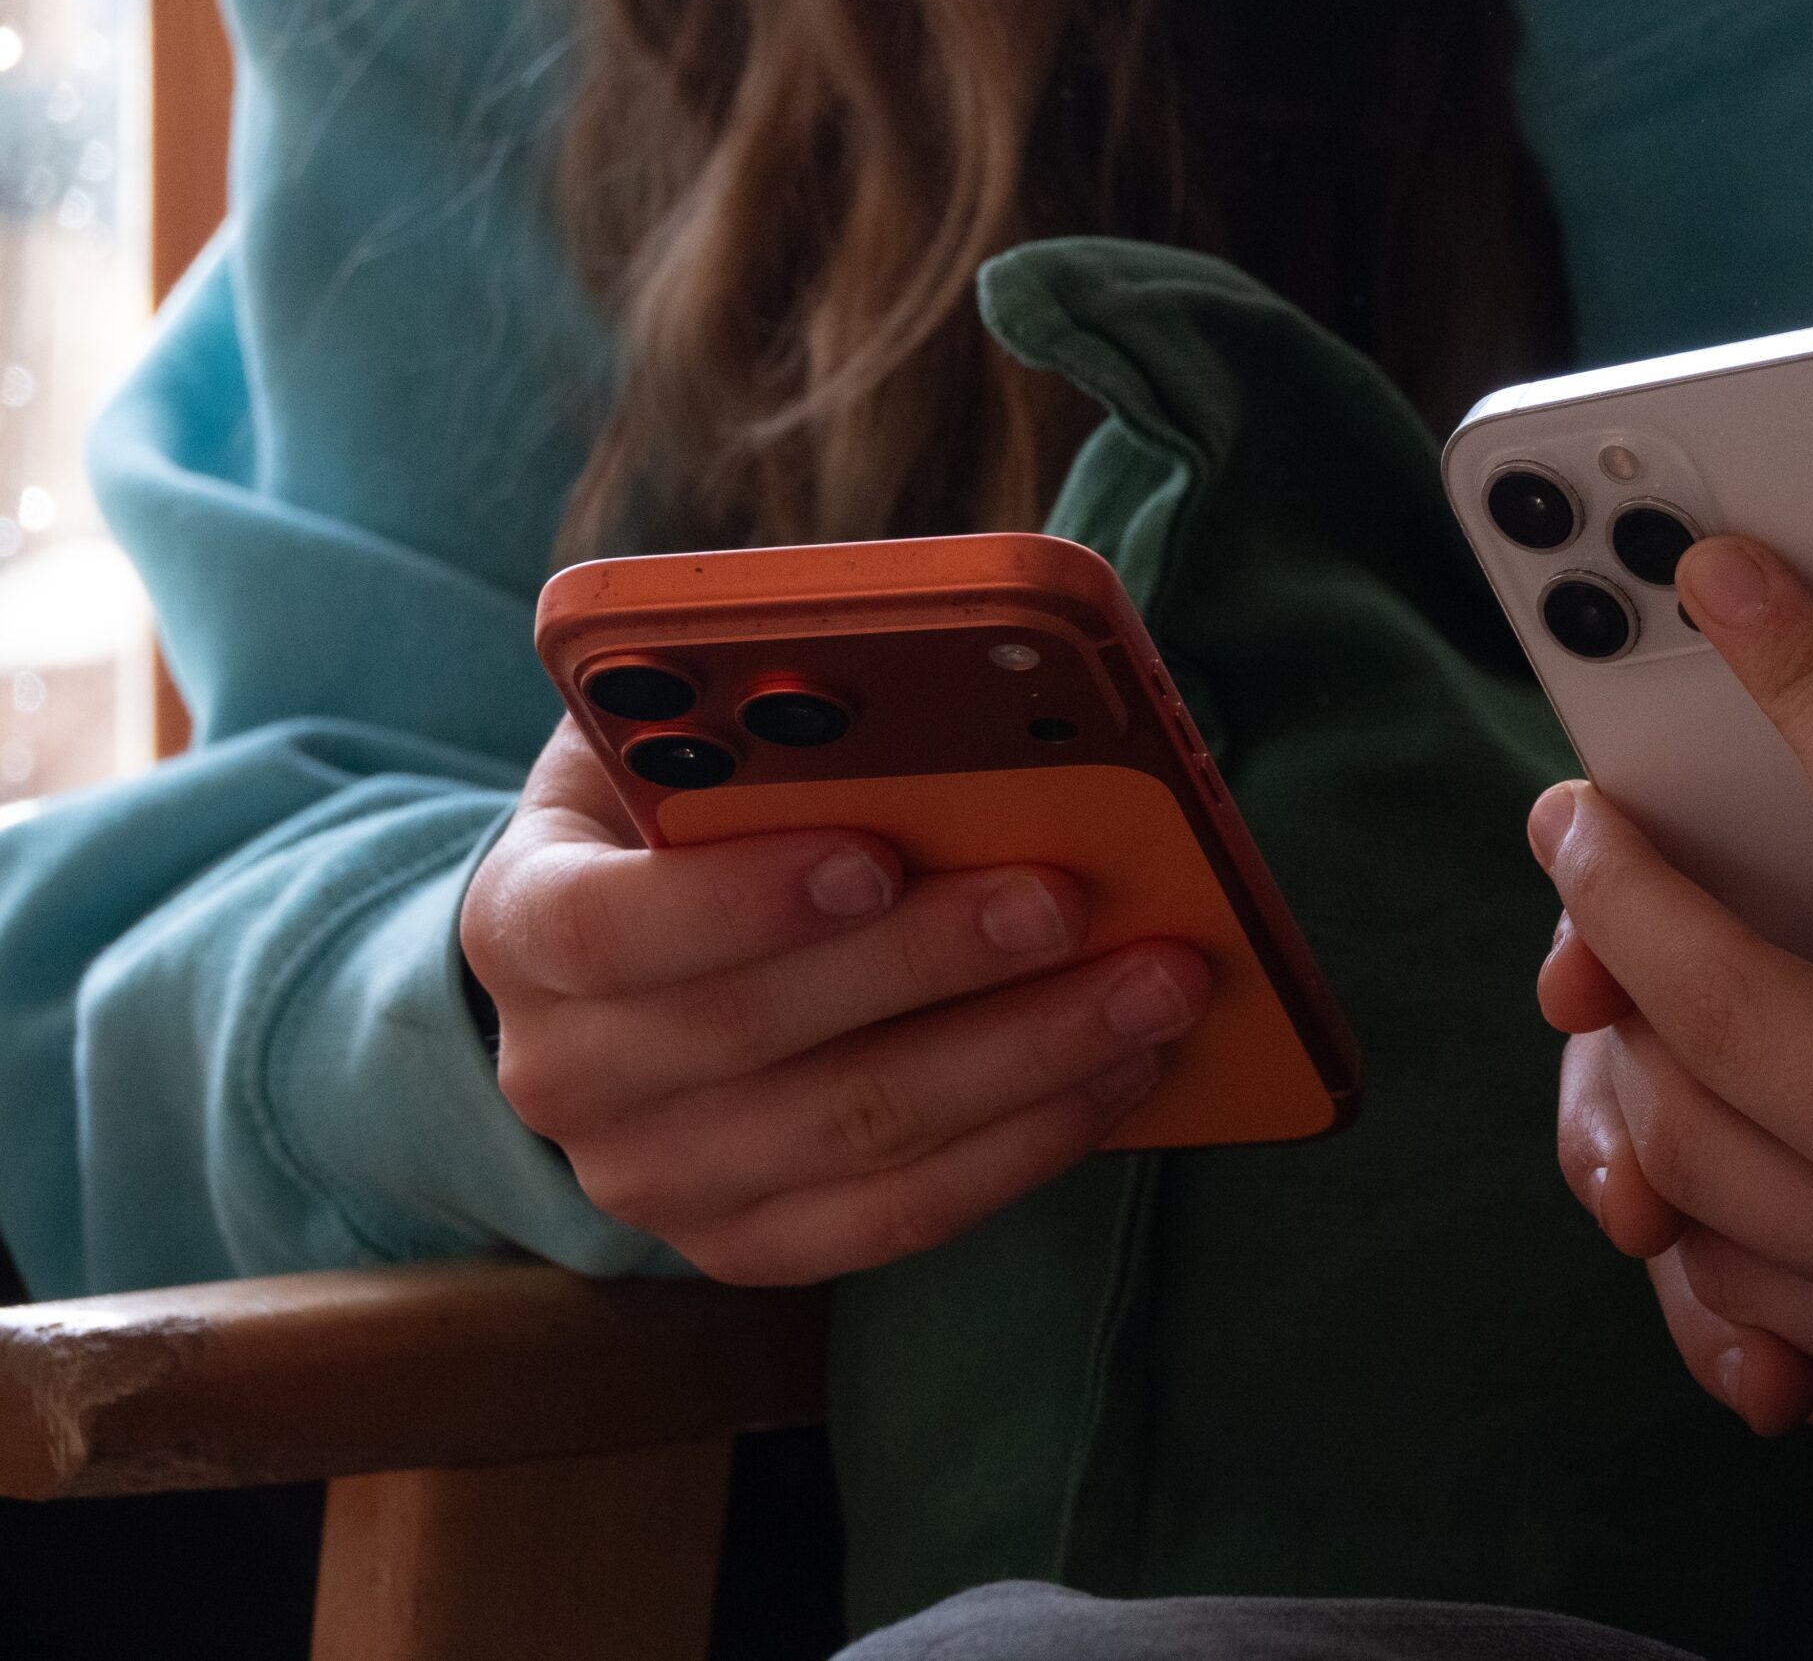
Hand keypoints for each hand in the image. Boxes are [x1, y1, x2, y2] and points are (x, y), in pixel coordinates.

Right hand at [461, 717, 1210, 1284]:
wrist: (614, 975)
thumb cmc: (675, 821)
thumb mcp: (672, 745)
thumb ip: (750, 724)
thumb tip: (937, 694)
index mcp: (525, 925)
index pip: (609, 928)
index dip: (739, 899)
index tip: (874, 854)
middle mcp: (566, 1077)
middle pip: (764, 1038)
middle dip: (940, 964)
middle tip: (1076, 900)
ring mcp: (657, 1183)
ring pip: (860, 1135)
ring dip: (1030, 1058)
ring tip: (1158, 984)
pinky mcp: (750, 1248)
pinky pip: (905, 1217)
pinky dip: (1030, 1143)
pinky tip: (1125, 1070)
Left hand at [1532, 528, 1812, 1543]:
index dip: (1805, 678)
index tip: (1727, 586)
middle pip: (1720, 1007)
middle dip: (1615, 888)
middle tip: (1570, 813)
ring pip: (1692, 1157)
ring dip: (1623, 1039)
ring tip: (1608, 957)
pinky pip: (1734, 1291)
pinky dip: (1681, 1197)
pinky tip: (1682, 1115)